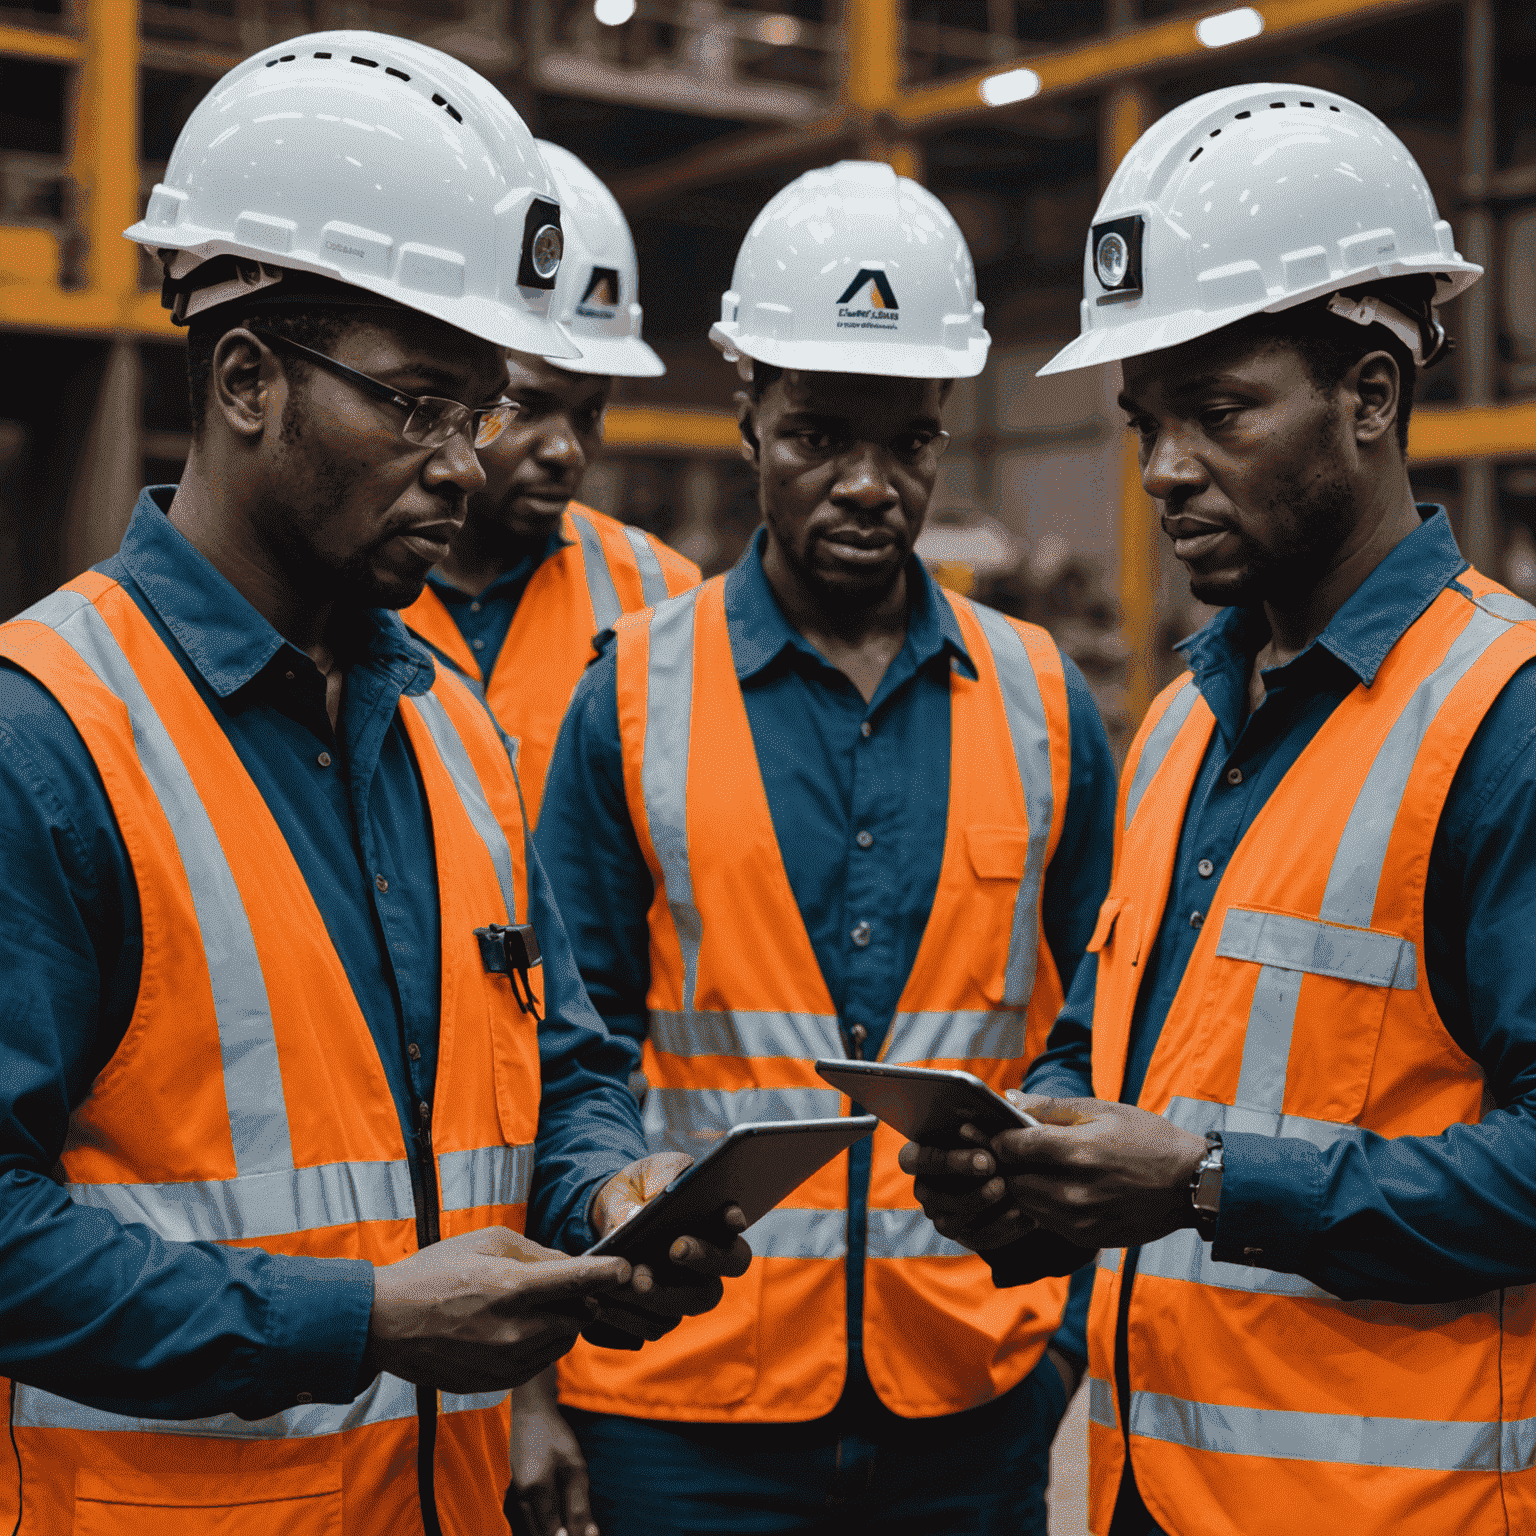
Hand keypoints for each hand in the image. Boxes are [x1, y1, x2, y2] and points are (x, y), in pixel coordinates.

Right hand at [361, 1227, 631, 1392]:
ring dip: (562, 1322)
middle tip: (566, 1285)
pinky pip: (541, 1362)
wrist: (388, 1323)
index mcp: (512, 1288)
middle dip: (581, 1298)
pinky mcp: (499, 1383)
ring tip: (530, 1305)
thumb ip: (537, 1254)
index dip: (610, 1273)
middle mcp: (515, 1330)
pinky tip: (515, 1328)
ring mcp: (507, 1363)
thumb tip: (574, 1265)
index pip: (579, 1280)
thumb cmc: (437, 1271)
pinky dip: (541, 1344)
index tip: (626, 1269)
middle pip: (580, 1316)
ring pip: (563, 1342)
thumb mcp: (488, 1242)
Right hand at [507, 1365, 595, 1535]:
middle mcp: (520, 1499)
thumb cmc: (555, 1435)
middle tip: (579, 1532)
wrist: (529, 1411)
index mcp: (534, 1491)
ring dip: (551, 1531)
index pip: (552, 1532)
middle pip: (539, 1534)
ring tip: (569, 1527)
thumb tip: (590, 1535)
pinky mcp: (516, 1493)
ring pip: (531, 1529)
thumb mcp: (574, 1464)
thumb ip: (579, 1502)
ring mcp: (515, 1496)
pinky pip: (528, 1519)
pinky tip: (556, 1521)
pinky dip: (543, 1525)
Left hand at [584, 1152, 752, 1343]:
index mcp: (711, 1215)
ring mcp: (689, 1288)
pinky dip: (631, 1316)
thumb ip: (653, 1184)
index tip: (730, 1218)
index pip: (734, 1219)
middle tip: (675, 1249)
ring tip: (631, 1281)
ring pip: (692, 1302)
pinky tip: (606, 1300)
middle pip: (729, 1265)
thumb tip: (639, 1216)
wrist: (607, 1216)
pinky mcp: (662, 1313)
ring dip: (662, 1294)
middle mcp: (711, 1256)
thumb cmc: (637, 1187)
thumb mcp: (645, 1172)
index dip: (735, 1219)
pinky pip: (655, 1325)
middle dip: (705, 1258)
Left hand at [901, 1094, 1206, 1251]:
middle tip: (981, 1150)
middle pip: (1010, 1179)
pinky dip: (1035, 1206)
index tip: (975, 1129)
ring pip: (1022, 1204)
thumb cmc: (1147, 1139)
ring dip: (1013, 1186)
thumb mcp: (1102, 1110)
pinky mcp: (1085, 1237)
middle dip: (996, 1164)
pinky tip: (1040, 1189)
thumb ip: (1050, 1108)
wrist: (1192, 1185)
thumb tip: (1008, 1099)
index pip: (1011, 1148)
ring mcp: (1078, 1219)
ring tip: (1010, 1169)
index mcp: (1075, 1151)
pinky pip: (1043, 1222)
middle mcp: (1072, 1190)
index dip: (990, 1138)